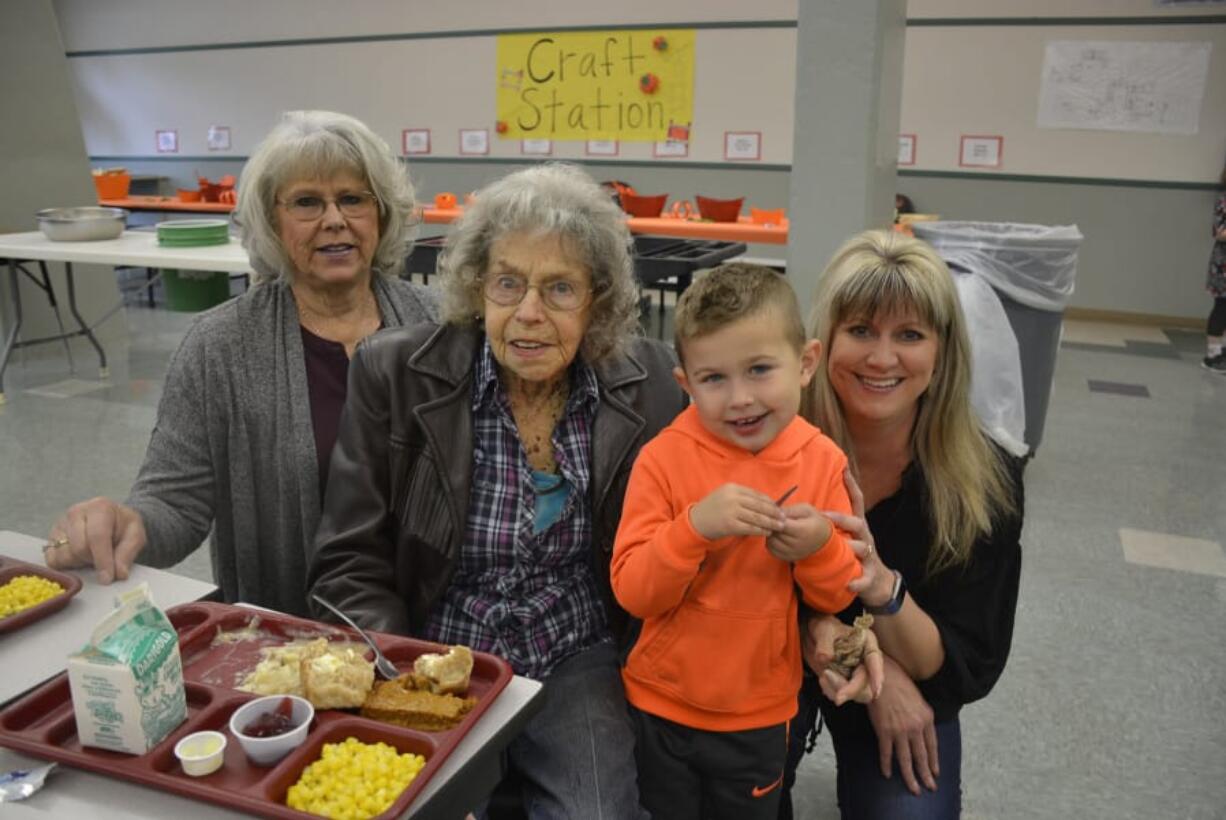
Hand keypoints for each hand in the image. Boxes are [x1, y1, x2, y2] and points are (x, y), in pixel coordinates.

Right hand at [46, 497, 146, 583]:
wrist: (113, 520)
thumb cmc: (123, 527)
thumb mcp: (135, 536)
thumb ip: (128, 553)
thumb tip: (119, 574)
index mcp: (100, 508)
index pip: (97, 537)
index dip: (102, 560)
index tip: (107, 578)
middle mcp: (76, 512)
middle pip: (79, 548)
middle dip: (93, 560)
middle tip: (104, 559)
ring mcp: (60, 524)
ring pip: (64, 556)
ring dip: (79, 563)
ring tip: (92, 555)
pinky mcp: (50, 537)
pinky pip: (52, 560)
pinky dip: (66, 565)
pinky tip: (79, 558)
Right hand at [689, 484, 785, 541]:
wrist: (695, 522)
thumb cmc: (713, 510)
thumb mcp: (726, 497)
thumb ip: (743, 498)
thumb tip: (766, 503)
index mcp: (733, 488)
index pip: (757, 495)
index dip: (770, 502)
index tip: (779, 508)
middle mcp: (732, 497)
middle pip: (760, 505)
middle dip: (774, 513)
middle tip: (784, 518)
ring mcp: (731, 511)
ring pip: (757, 517)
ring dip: (770, 522)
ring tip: (779, 526)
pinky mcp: (730, 525)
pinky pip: (751, 528)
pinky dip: (761, 530)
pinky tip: (767, 532)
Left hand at [765, 504, 832, 560]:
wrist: (823, 539)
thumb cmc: (813, 521)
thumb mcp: (806, 510)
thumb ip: (790, 510)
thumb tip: (775, 512)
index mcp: (802, 531)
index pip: (781, 524)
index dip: (776, 517)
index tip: (779, 514)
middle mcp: (797, 545)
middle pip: (775, 533)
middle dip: (773, 525)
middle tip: (777, 520)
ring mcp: (792, 553)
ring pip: (771, 542)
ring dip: (771, 534)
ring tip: (778, 528)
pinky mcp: (788, 558)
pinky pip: (772, 550)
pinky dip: (771, 542)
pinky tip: (778, 536)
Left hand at [803, 613, 883, 703]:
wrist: (813, 635)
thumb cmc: (823, 627)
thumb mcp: (823, 629)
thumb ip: (824, 643)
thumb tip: (824, 658)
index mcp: (867, 643)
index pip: (874, 659)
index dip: (877, 675)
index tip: (876, 690)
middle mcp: (866, 660)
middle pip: (866, 682)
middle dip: (850, 689)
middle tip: (832, 688)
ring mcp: (857, 673)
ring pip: (857, 693)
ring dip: (839, 691)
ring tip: (823, 677)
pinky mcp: (847, 682)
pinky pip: (844, 695)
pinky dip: (832, 692)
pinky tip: (823, 680)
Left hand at [824, 469, 892, 607]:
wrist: (877, 583)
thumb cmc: (853, 555)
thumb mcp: (844, 537)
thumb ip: (830, 526)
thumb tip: (806, 513)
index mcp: (858, 526)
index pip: (857, 502)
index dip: (852, 486)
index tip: (844, 469)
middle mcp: (865, 537)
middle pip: (857, 522)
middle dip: (842, 518)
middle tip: (825, 516)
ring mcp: (869, 555)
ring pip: (862, 547)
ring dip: (850, 548)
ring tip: (840, 550)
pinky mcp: (870, 575)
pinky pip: (864, 578)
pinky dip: (858, 581)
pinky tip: (849, 584)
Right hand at [866, 655, 938, 795]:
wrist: (882, 674)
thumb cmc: (899, 683)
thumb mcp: (918, 700)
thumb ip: (921, 717)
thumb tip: (921, 731)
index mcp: (927, 718)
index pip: (932, 746)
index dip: (934, 762)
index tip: (935, 773)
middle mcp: (916, 727)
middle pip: (921, 756)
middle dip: (925, 775)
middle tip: (929, 788)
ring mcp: (900, 730)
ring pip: (906, 759)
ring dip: (910, 777)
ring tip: (913, 789)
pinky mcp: (884, 731)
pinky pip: (886, 752)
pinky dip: (887, 764)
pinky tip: (888, 774)